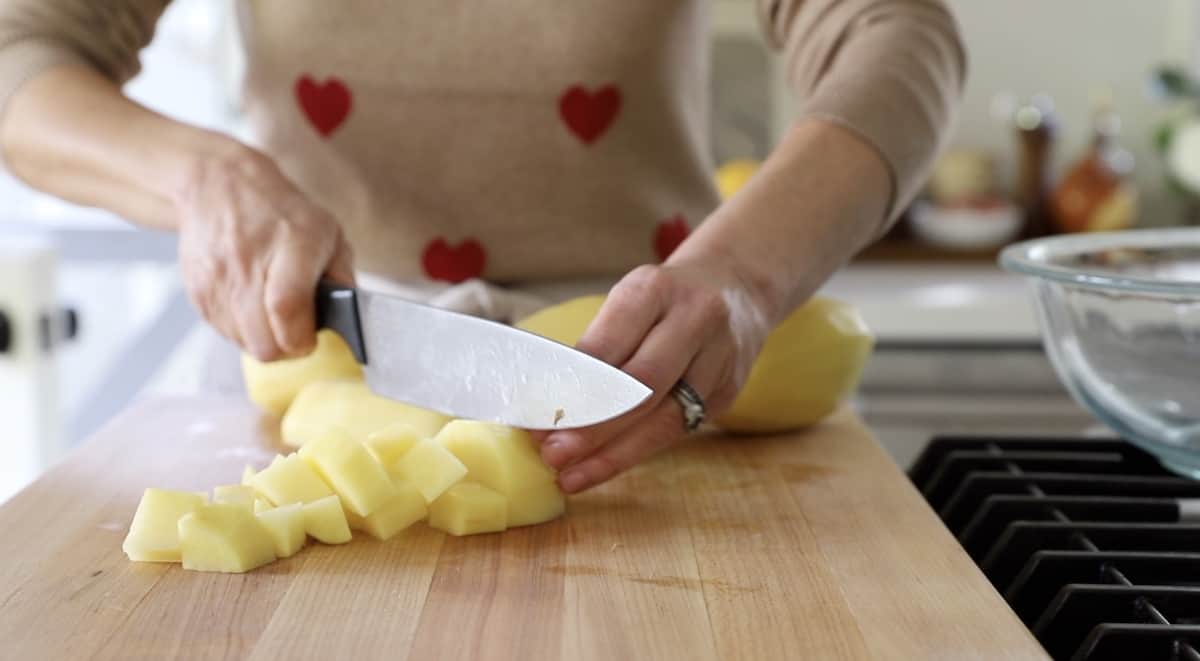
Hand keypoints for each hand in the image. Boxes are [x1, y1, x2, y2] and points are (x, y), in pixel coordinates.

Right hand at [175, 146, 354, 360]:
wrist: (220, 187)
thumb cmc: (282, 214)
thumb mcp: (328, 233)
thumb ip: (342, 277)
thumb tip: (348, 321)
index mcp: (291, 246)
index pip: (287, 310)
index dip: (301, 338)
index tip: (311, 339)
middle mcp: (248, 264)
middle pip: (264, 343)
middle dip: (286, 348)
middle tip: (296, 331)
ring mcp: (218, 280)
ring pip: (245, 345)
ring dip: (264, 340)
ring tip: (274, 314)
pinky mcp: (197, 293)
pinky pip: (225, 333)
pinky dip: (243, 330)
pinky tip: (253, 306)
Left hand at [538, 259, 772, 492]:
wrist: (736, 285)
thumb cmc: (664, 298)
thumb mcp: (630, 300)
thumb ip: (598, 346)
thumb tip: (548, 404)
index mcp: (656, 288)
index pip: (609, 345)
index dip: (573, 388)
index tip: (538, 419)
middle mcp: (695, 318)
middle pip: (641, 385)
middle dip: (593, 428)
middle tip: (552, 455)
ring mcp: (720, 357)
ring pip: (665, 418)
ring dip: (614, 454)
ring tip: (572, 476)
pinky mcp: (729, 390)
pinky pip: (678, 429)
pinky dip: (637, 451)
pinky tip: (605, 466)